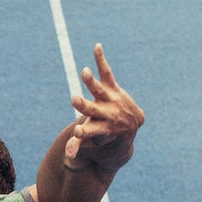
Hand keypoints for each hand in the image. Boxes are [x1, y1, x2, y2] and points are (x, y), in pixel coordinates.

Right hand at [65, 43, 143, 171]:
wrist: (133, 122)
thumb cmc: (106, 130)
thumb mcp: (94, 137)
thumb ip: (79, 144)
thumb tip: (68, 154)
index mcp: (99, 128)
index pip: (90, 132)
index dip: (83, 133)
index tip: (76, 133)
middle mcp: (105, 113)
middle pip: (92, 110)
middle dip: (83, 106)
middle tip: (73, 100)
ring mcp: (109, 99)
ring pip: (99, 90)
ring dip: (90, 81)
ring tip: (84, 71)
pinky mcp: (113, 87)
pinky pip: (106, 72)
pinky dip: (100, 60)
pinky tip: (97, 46)